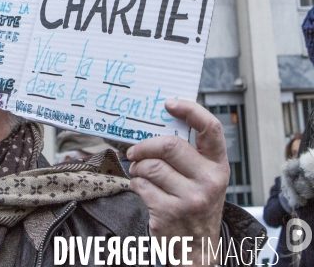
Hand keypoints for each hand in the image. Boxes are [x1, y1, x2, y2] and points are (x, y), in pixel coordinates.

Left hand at [127, 99, 228, 265]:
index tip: (169, 104)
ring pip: (150, 166)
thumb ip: (189, 154)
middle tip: (135, 151)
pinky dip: (135, 185)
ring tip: (140, 173)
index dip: (190, 110)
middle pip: (169, 145)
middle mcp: (209, 180)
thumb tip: (158, 125)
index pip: (211, 128)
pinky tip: (142, 189)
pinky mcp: (170, 211)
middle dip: (145, 146)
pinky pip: (141, 185)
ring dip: (137, 167)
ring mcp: (191, 198)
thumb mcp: (203, 178)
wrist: (197, 250)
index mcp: (218, 165)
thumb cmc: (195, 205)